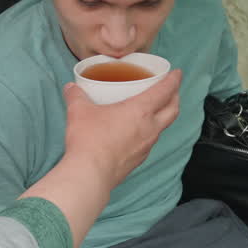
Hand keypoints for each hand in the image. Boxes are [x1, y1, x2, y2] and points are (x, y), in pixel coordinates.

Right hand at [22, 71, 180, 247]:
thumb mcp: (79, 111)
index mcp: (140, 111)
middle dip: (175, 97)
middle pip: (172, 110)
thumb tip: (70, 87)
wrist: (90, 174)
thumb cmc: (89, 139)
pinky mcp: (139, 160)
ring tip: (153, 110)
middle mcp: (149, 128)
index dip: (173, 80)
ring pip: (163, 127)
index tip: (177, 73)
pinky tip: (136, 132)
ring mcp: (146, 146)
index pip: (164, 91)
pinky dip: (150, 131)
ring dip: (163, 115)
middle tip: (171, 90)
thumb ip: (76, 96)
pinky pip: (150, 141)